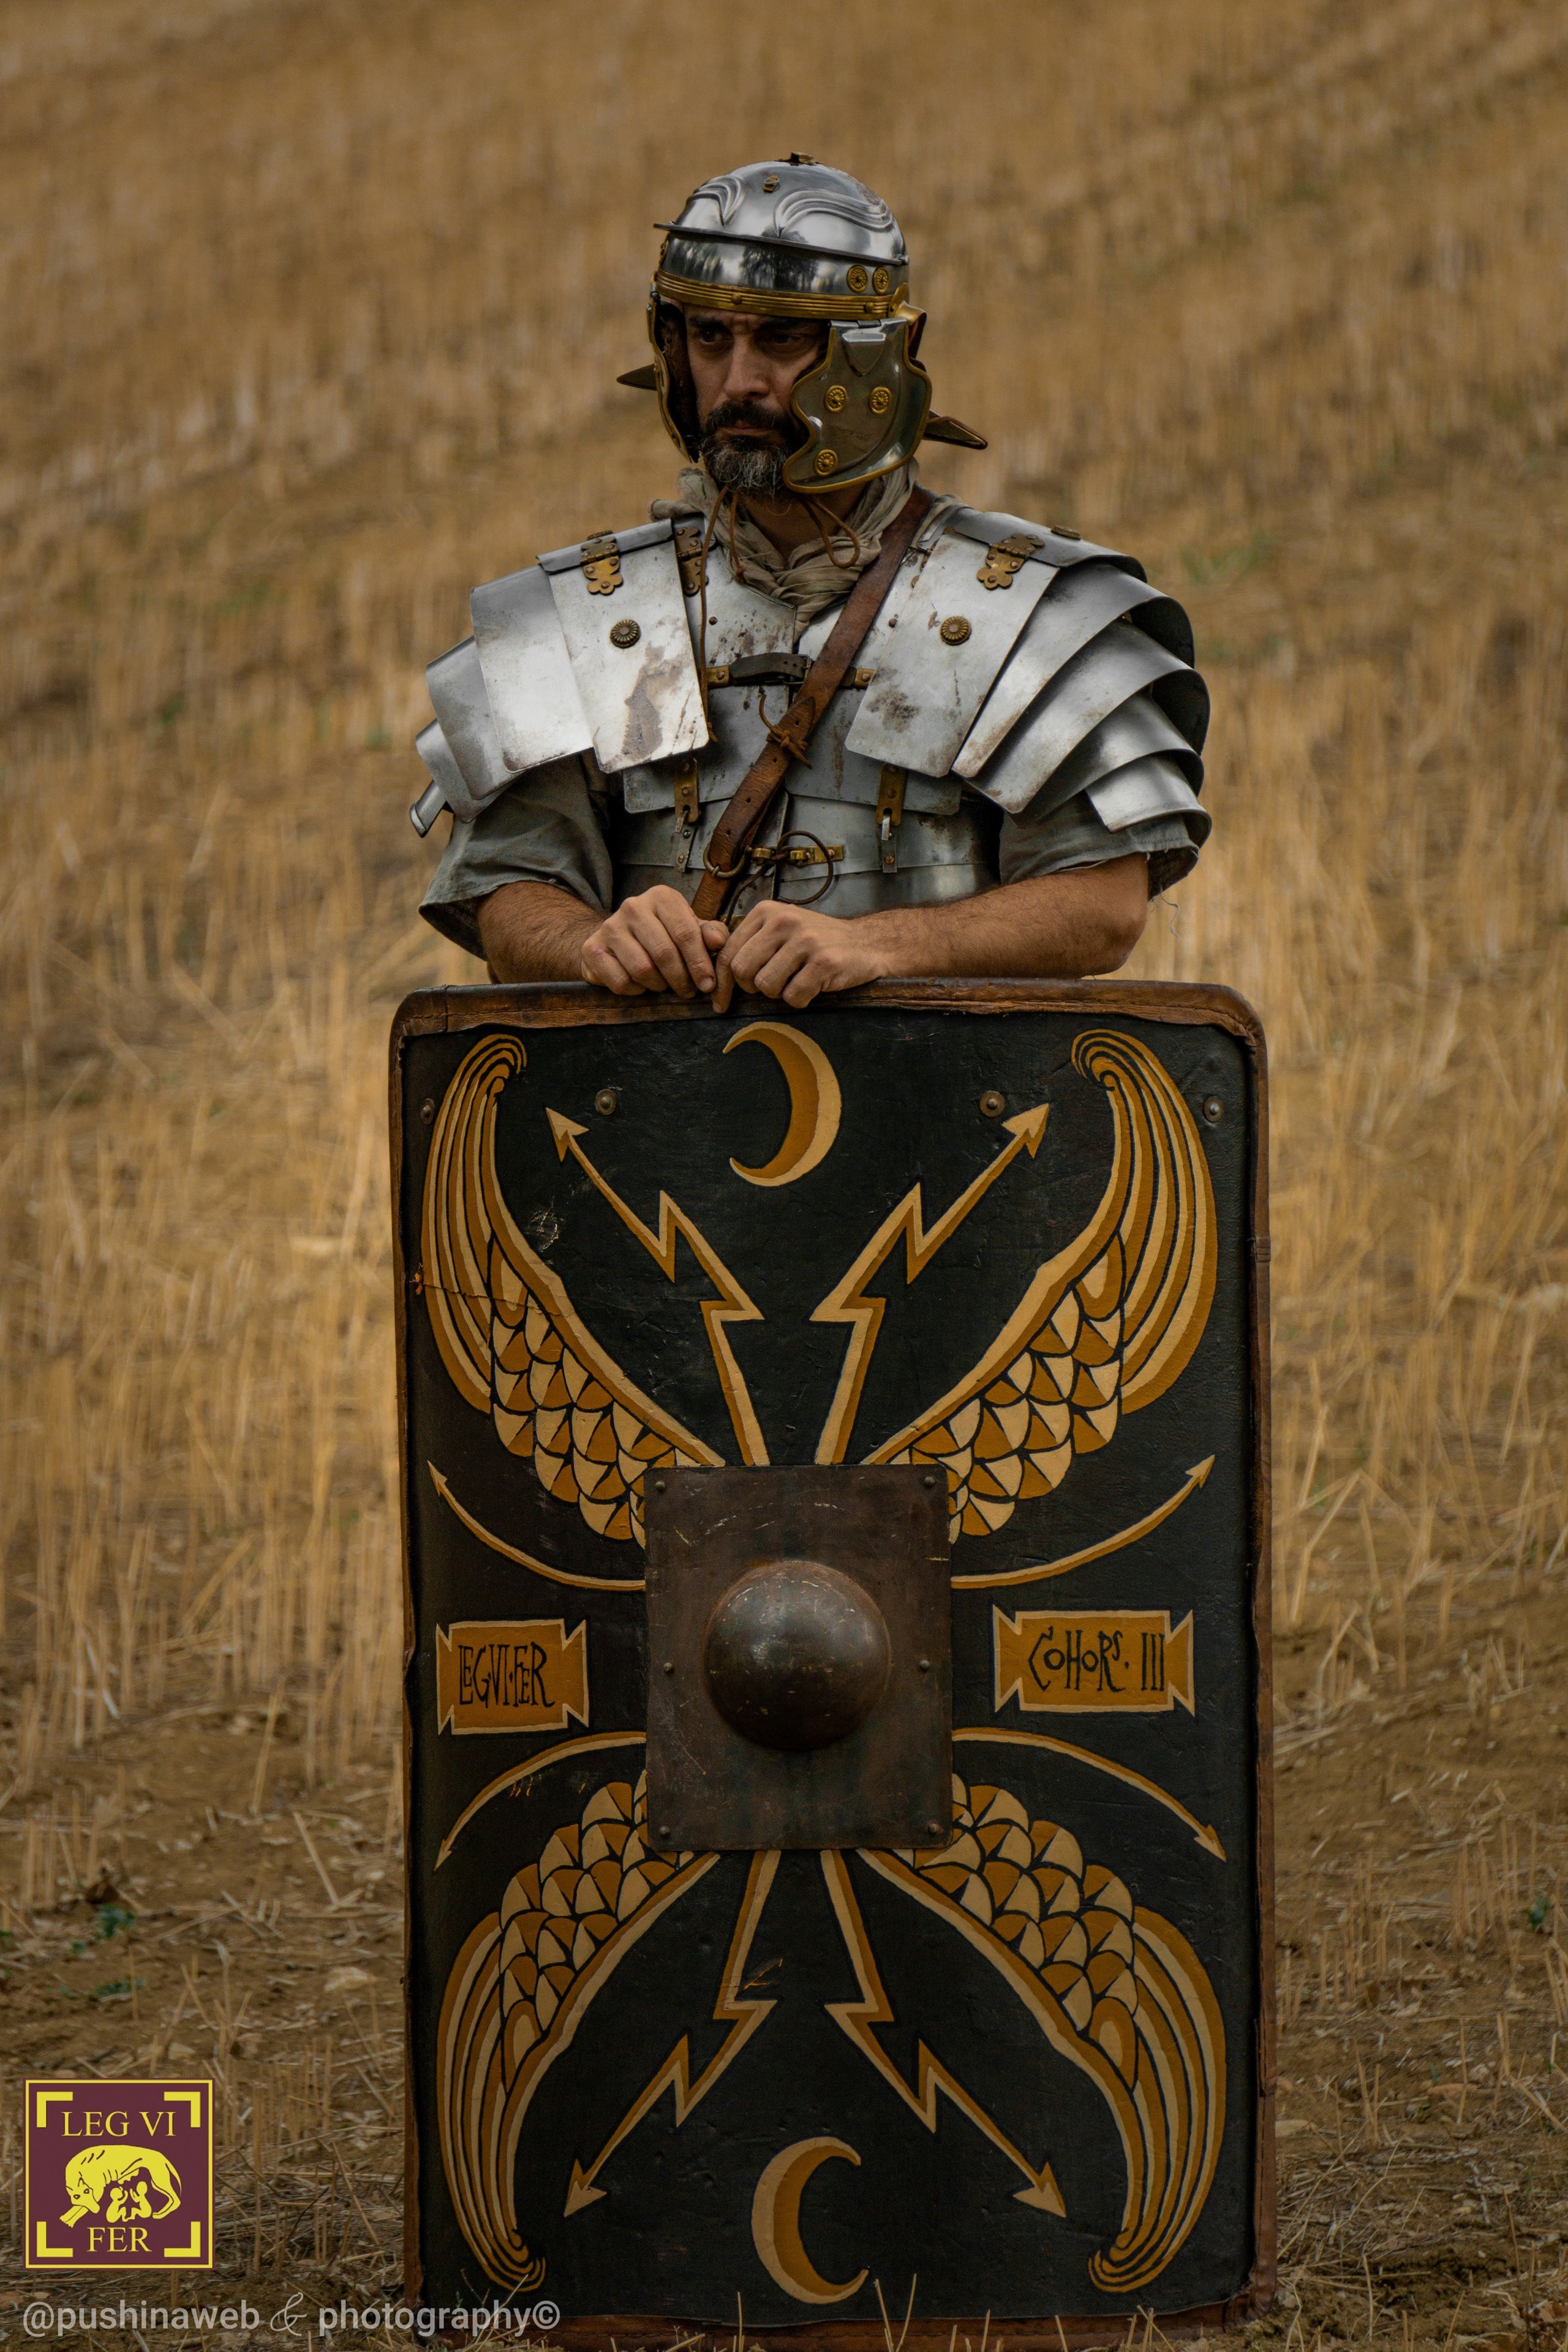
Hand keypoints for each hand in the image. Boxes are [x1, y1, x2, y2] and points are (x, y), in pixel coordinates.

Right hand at [580, 886, 730, 997]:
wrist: (616, 938)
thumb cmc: (662, 934)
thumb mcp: (690, 929)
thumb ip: (710, 934)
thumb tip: (718, 942)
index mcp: (661, 897)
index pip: (685, 933)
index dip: (700, 964)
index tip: (708, 984)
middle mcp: (633, 906)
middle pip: (664, 953)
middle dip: (681, 979)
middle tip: (688, 991)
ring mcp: (610, 927)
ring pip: (642, 969)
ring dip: (659, 985)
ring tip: (664, 985)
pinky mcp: (592, 949)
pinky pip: (621, 981)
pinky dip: (636, 990)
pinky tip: (641, 984)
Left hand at [712, 901, 890, 1011]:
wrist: (866, 943)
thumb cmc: (818, 942)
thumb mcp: (781, 931)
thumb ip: (751, 944)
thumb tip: (713, 975)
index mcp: (767, 912)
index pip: (729, 952)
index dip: (722, 982)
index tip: (720, 1003)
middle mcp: (784, 921)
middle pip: (743, 971)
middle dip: (753, 987)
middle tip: (773, 985)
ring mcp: (805, 940)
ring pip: (766, 986)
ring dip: (779, 994)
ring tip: (796, 981)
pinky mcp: (824, 961)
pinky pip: (793, 997)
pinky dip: (800, 1000)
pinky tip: (813, 986)